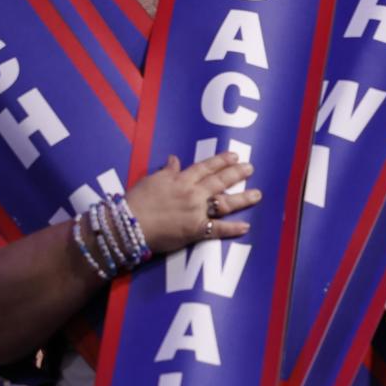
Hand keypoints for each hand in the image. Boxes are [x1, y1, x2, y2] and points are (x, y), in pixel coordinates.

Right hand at [123, 153, 258, 253]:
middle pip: (219, 181)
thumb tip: (174, 160)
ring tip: (257, 194)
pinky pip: (218, 230)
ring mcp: (196, 212)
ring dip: (242, 198)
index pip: (205, 167)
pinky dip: (233, 229)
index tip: (234, 155)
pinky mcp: (195, 230)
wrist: (129, 224)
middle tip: (250, 168)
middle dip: (236, 174)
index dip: (220, 161)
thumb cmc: (136, 202)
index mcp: (180, 179)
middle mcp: (192, 193)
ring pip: (224, 203)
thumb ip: (166, 170)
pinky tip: (246, 226)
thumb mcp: (150, 180)